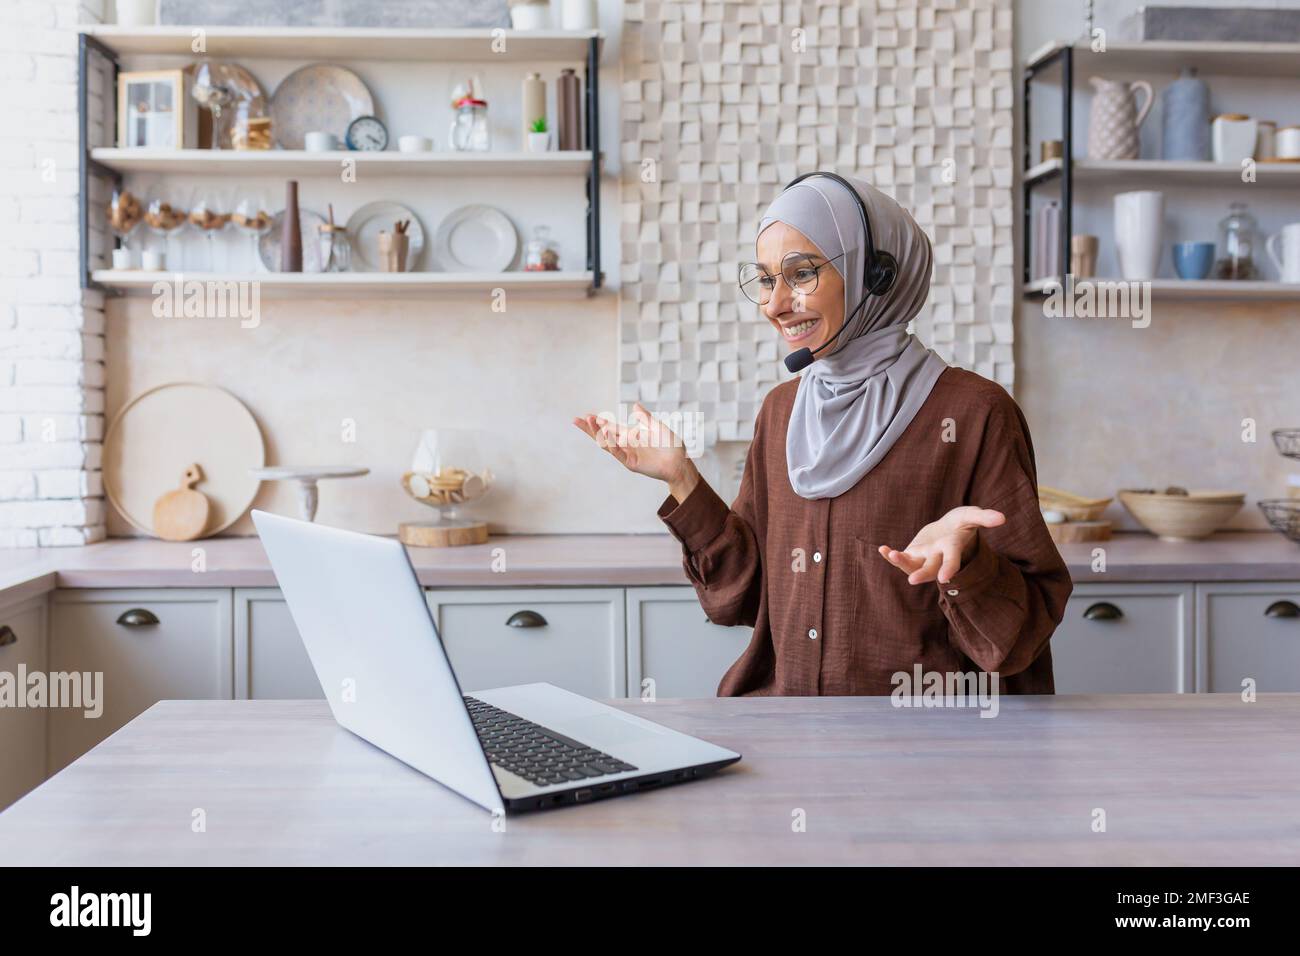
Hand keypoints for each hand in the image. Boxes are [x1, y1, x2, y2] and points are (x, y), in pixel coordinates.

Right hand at [573, 402, 698, 500]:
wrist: (679, 462)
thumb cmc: (670, 445)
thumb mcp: (657, 427)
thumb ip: (645, 418)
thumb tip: (635, 406)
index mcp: (630, 435)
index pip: (610, 427)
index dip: (599, 422)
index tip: (587, 415)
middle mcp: (626, 444)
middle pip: (603, 436)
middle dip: (590, 428)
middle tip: (577, 420)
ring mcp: (627, 454)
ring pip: (607, 444)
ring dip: (598, 433)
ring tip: (589, 422)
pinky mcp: (631, 463)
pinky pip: (619, 454)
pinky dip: (612, 444)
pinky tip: (606, 434)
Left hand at [876, 506, 1005, 585]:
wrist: (947, 531)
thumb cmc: (961, 524)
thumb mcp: (971, 516)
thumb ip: (984, 517)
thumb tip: (1003, 518)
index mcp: (953, 548)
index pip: (952, 560)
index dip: (949, 568)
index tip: (944, 578)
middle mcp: (938, 557)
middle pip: (930, 569)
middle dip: (923, 574)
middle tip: (912, 580)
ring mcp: (924, 558)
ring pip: (912, 566)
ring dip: (901, 563)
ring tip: (891, 553)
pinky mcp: (912, 555)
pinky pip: (900, 558)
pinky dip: (890, 556)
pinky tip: (882, 549)